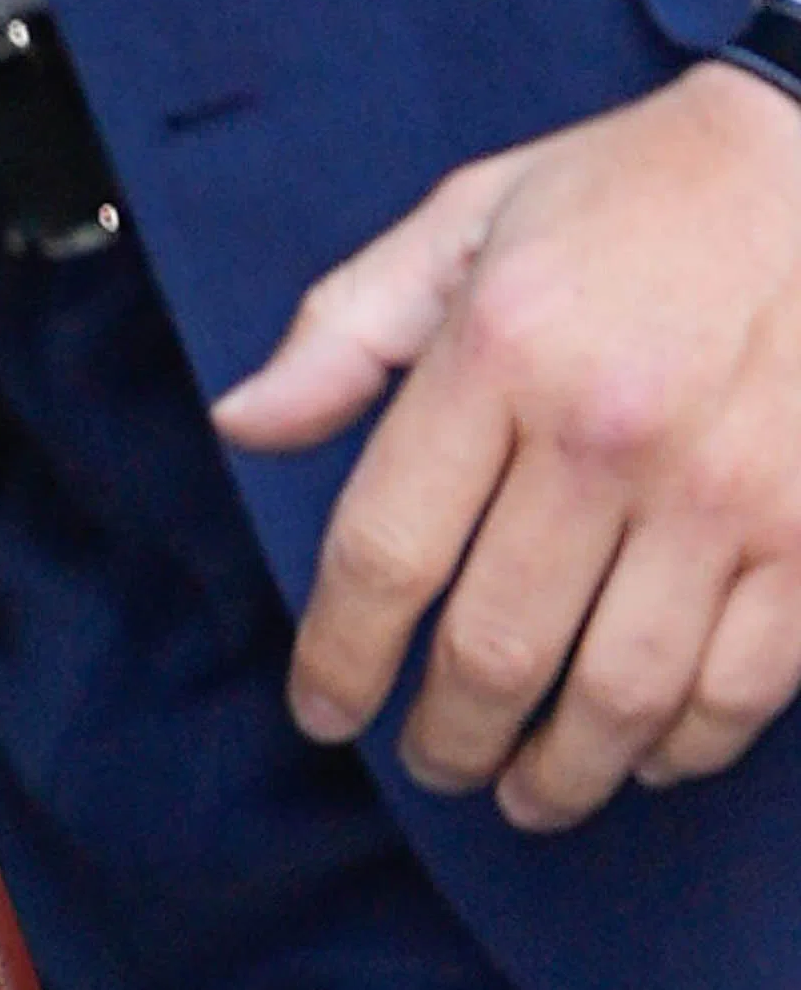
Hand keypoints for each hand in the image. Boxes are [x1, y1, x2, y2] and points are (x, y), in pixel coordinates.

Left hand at [212, 63, 800, 826]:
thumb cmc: (628, 194)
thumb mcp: (461, 225)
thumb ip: (343, 333)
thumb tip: (244, 426)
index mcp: (498, 356)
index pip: (386, 550)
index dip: (340, 655)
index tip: (323, 710)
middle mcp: (609, 439)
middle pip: (498, 646)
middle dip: (449, 737)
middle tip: (430, 769)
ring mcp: (728, 498)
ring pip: (624, 694)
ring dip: (566, 772)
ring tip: (527, 795)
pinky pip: (745, 687)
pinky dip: (690, 745)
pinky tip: (651, 758)